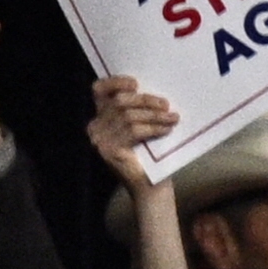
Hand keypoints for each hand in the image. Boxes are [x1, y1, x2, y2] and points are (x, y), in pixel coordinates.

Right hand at [88, 76, 177, 190]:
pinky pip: (134, 131)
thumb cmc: (150, 153)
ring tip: (172, 118)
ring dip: (155, 115)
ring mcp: (100, 141)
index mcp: (101, 117)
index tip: (136, 83)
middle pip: (119, 102)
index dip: (115, 82)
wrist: (151, 186)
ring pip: (128, 116)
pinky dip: (154, 127)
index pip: (99, 90)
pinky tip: (167, 128)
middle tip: (166, 105)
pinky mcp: (110, 151)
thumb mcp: (141, 125)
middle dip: (146, 100)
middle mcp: (95, 128)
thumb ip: (139, 109)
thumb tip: (155, 92)